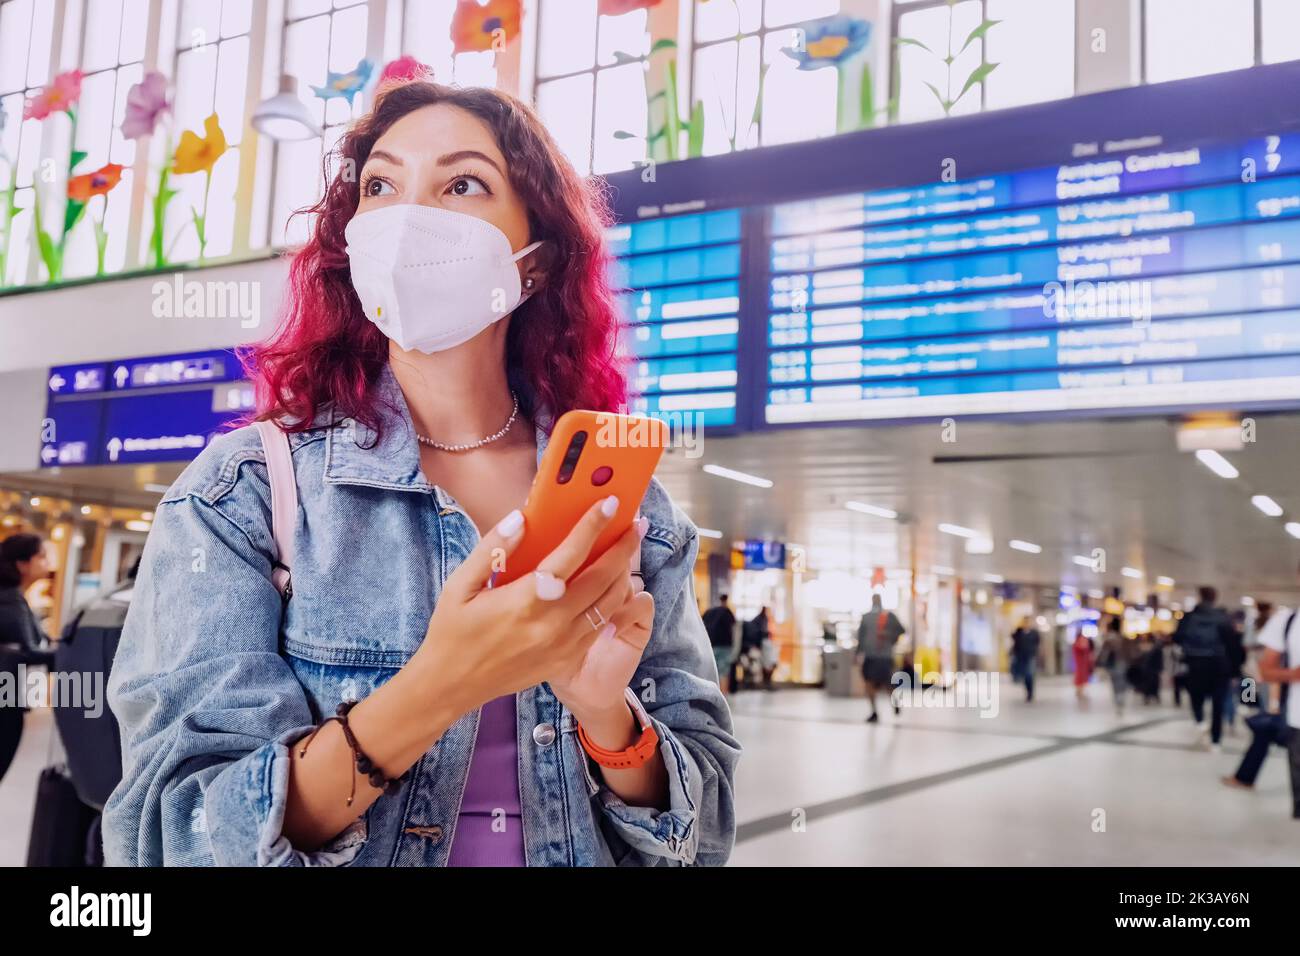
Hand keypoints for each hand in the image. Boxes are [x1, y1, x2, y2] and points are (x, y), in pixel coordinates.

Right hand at [409, 496, 642, 721]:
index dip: (592, 527)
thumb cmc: (453, 629)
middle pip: (601, 578)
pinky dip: (611, 603)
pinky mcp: (565, 659)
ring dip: (623, 574)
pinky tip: (613, 586)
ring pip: (608, 604)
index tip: (610, 504)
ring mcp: (562, 645)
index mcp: (524, 600)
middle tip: (636, 524)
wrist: (452, 685)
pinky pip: (599, 626)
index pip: (569, 555)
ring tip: (628, 551)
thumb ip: (493, 549)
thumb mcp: (460, 584)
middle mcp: (550, 624)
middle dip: (622, 548)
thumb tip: (521, 517)